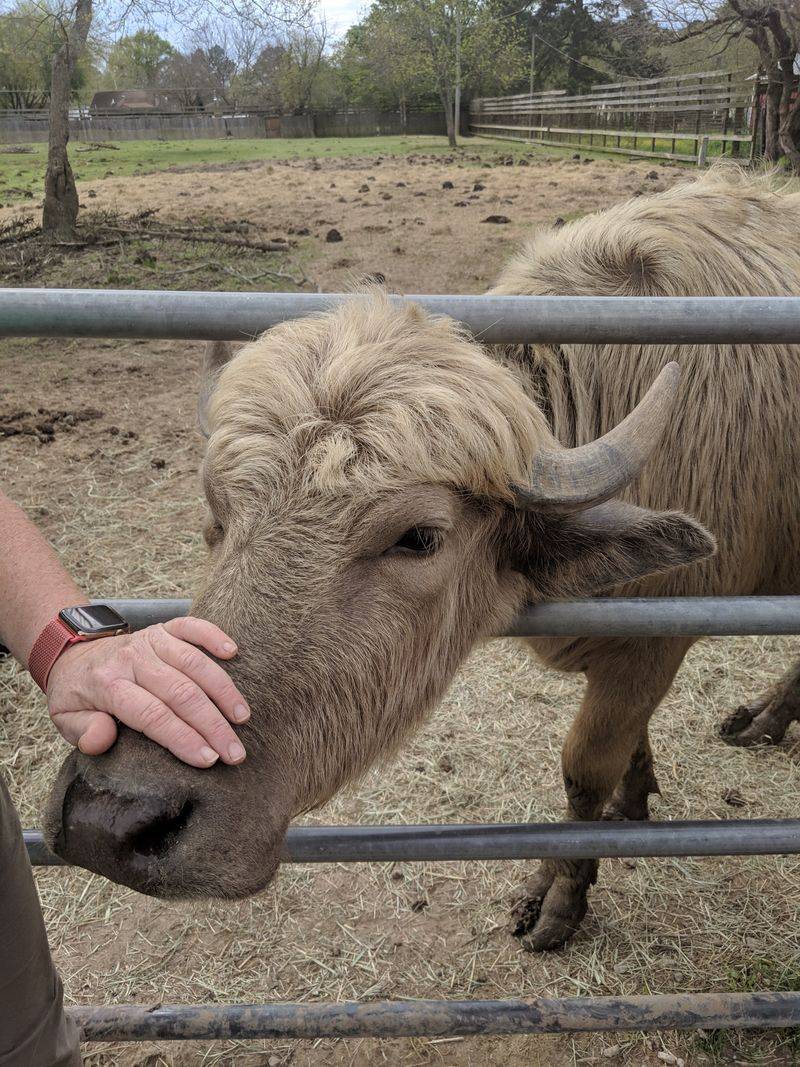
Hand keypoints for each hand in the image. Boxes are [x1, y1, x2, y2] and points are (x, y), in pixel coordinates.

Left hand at [46, 617, 249, 767]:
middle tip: (235, 752)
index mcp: (108, 685)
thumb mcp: (64, 720)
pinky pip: (192, 626)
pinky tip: (233, 652)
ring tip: (243, 718)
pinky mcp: (163, 629)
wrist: (72, 655)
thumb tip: (102, 738)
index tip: (208, 759)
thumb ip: (83, 732)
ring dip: (223, 691)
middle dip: (212, 725)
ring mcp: (150, 641)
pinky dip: (213, 635)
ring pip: (194, 663)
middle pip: (180, 693)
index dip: (183, 738)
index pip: (152, 715)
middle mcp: (133, 659)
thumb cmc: (77, 696)